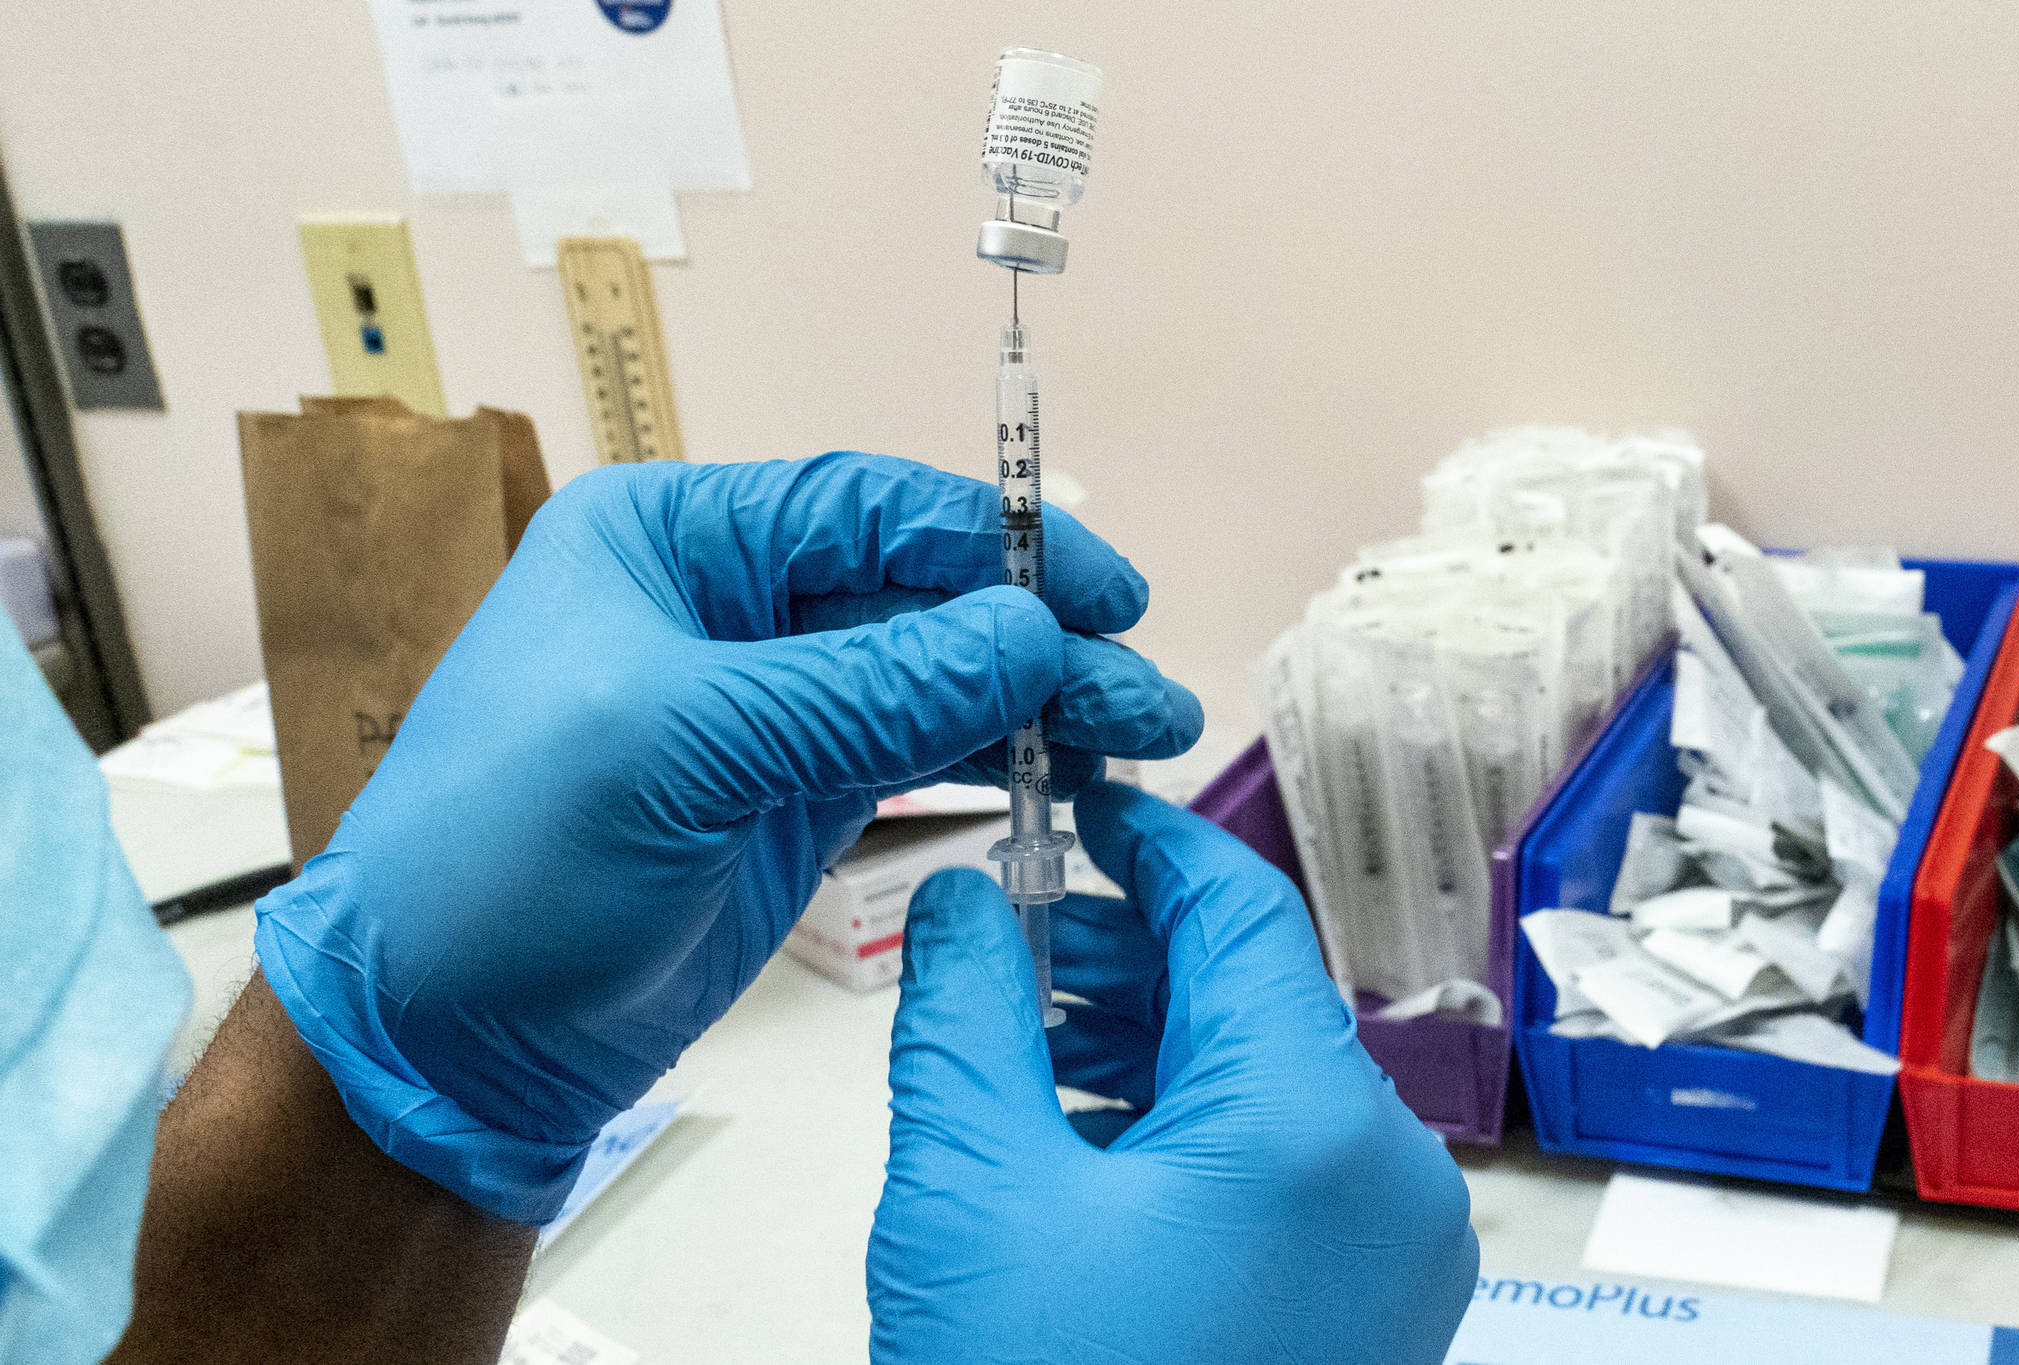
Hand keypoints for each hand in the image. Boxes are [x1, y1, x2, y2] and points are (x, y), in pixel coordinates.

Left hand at [254, 454, 1201, 1222]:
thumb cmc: (511, 860)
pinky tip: (1069, 773)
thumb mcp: (679, 748)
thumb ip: (864, 690)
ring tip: (1141, 738)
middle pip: (918, 591)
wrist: (445, 1039)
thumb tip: (1031, 635)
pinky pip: (918, 752)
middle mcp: (728, 604)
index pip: (865, 509)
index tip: (1105, 593)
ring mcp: (769, 705)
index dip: (995, 542)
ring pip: (933, 675)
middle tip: (1143, 696)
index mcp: (675, 540)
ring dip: (1036, 701)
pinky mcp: (796, 795)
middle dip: (1036, 636)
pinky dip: (995, 758)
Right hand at [869, 782, 1477, 1364]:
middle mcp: (1387, 1175)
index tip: (1070, 797)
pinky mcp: (1368, 1311)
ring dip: (1148, 1038)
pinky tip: (1078, 1138)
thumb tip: (964, 897)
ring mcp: (1393, 1254)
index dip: (1147, 838)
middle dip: (1127, 952)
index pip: (1240, 909)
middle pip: (1255, 994)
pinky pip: (1282, 1167)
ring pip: (1267, 1081)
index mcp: (1307, 1121)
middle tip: (1006, 936)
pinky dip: (1185, 1126)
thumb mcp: (970, 1191)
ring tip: (1021, 1037)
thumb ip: (962, 1008)